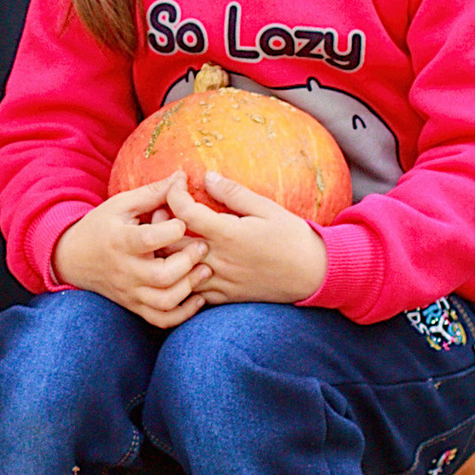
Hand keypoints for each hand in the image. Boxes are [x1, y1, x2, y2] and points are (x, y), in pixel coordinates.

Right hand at [46, 178, 208, 324]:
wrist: (73, 258)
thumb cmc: (102, 226)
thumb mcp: (121, 204)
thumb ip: (153, 193)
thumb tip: (182, 176)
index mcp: (119, 240)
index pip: (148, 239)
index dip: (172, 230)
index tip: (183, 221)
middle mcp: (124, 270)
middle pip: (161, 276)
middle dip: (187, 261)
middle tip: (203, 246)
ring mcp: (129, 292)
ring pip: (164, 301)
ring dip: (189, 288)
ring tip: (203, 270)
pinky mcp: (134, 306)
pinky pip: (161, 319)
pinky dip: (183, 314)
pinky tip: (197, 297)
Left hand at [168, 170, 327, 305]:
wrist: (316, 275)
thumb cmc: (293, 237)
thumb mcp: (266, 208)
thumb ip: (233, 193)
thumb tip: (206, 176)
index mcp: (228, 234)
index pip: (184, 212)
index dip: (174, 192)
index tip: (178, 181)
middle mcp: (220, 260)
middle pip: (170, 244)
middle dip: (159, 223)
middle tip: (161, 208)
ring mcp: (221, 282)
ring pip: (175, 273)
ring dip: (165, 254)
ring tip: (166, 236)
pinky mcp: (225, 297)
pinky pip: (191, 294)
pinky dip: (179, 279)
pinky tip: (179, 264)